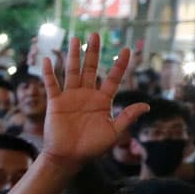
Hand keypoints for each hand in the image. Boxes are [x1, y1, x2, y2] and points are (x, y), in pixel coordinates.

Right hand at [40, 32, 148, 164]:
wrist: (69, 158)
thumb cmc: (92, 148)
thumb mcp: (114, 132)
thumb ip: (128, 117)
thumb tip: (146, 106)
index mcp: (103, 101)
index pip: (113, 78)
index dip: (120, 64)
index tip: (126, 49)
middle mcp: (87, 95)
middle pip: (91, 68)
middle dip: (94, 52)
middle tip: (96, 34)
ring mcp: (70, 97)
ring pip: (72, 71)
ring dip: (73, 55)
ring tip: (75, 39)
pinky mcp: (55, 103)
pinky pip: (52, 84)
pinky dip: (49, 73)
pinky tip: (48, 59)